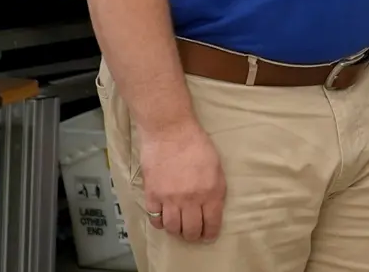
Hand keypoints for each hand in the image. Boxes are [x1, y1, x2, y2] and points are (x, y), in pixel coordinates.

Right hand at [137, 119, 225, 242]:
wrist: (170, 131)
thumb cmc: (197, 144)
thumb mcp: (216, 166)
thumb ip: (215, 189)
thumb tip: (212, 207)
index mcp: (211, 191)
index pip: (212, 223)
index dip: (210, 233)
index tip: (208, 236)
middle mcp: (191, 199)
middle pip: (191, 230)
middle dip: (193, 235)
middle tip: (193, 234)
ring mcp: (170, 198)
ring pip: (172, 228)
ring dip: (176, 231)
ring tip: (179, 227)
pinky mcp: (152, 195)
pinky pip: (154, 218)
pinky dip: (159, 222)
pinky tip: (163, 218)